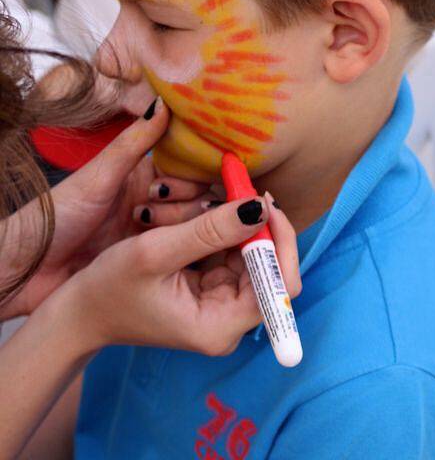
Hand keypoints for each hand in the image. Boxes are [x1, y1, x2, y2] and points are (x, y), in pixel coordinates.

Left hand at [1, 98, 205, 317]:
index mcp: (143, 172)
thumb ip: (134, 142)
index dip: (200, 165)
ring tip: (139, 221)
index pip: (188, 163)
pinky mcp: (152, 259)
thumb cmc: (59, 214)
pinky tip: (168, 246)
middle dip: (186, 198)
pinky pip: (183, 250)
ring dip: (175, 222)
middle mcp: (153, 199)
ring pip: (192, 223)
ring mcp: (154, 232)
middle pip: (197, 195)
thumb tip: (164, 102)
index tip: (216, 167)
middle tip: (151, 202)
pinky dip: (181, 246)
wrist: (30, 266)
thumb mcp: (99, 175)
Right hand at [65, 194, 300, 354]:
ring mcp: (221, 304)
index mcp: (220, 325)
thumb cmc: (109, 287)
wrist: (80, 310)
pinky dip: (222, 228)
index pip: (280, 285)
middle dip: (255, 224)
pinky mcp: (211, 289)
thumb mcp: (156, 252)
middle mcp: (228, 319)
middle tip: (237, 183)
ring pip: (250, 254)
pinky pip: (230, 252)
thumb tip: (259, 207)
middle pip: (269, 266)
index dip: (280, 240)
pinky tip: (203, 210)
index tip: (263, 200)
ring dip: (236, 222)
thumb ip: (210, 230)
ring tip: (211, 196)